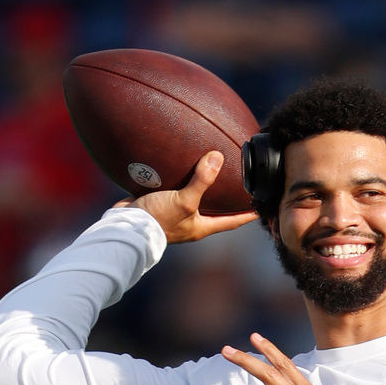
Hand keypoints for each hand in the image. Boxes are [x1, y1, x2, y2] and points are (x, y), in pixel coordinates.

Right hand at [116, 151, 255, 243]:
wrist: (125, 226)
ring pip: (194, 200)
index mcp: (201, 227)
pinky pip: (174, 191)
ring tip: (211, 171)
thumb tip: (218, 157)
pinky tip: (180, 167)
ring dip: (202, 188)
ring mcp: (174, 215)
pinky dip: (180, 181)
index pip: (232, 221)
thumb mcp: (184, 200)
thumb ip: (202, 180)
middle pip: (215, 211)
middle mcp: (190, 222)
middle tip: (239, 186)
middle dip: (226, 201)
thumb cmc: (157, 220)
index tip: (261, 207)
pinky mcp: (159, 206)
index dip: (247, 214)